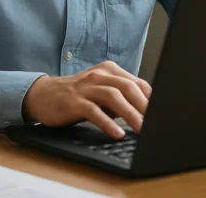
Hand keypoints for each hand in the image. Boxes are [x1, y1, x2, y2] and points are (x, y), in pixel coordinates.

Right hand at [22, 61, 151, 138]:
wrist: (43, 95)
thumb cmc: (77, 96)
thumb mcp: (101, 93)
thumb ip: (122, 99)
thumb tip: (146, 114)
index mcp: (109, 71)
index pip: (137, 83)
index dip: (152, 99)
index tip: (162, 115)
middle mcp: (99, 75)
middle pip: (128, 87)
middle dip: (145, 106)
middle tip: (156, 123)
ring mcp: (86, 87)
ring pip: (113, 97)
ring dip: (130, 114)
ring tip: (141, 130)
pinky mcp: (74, 101)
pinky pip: (94, 111)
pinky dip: (107, 123)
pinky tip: (117, 134)